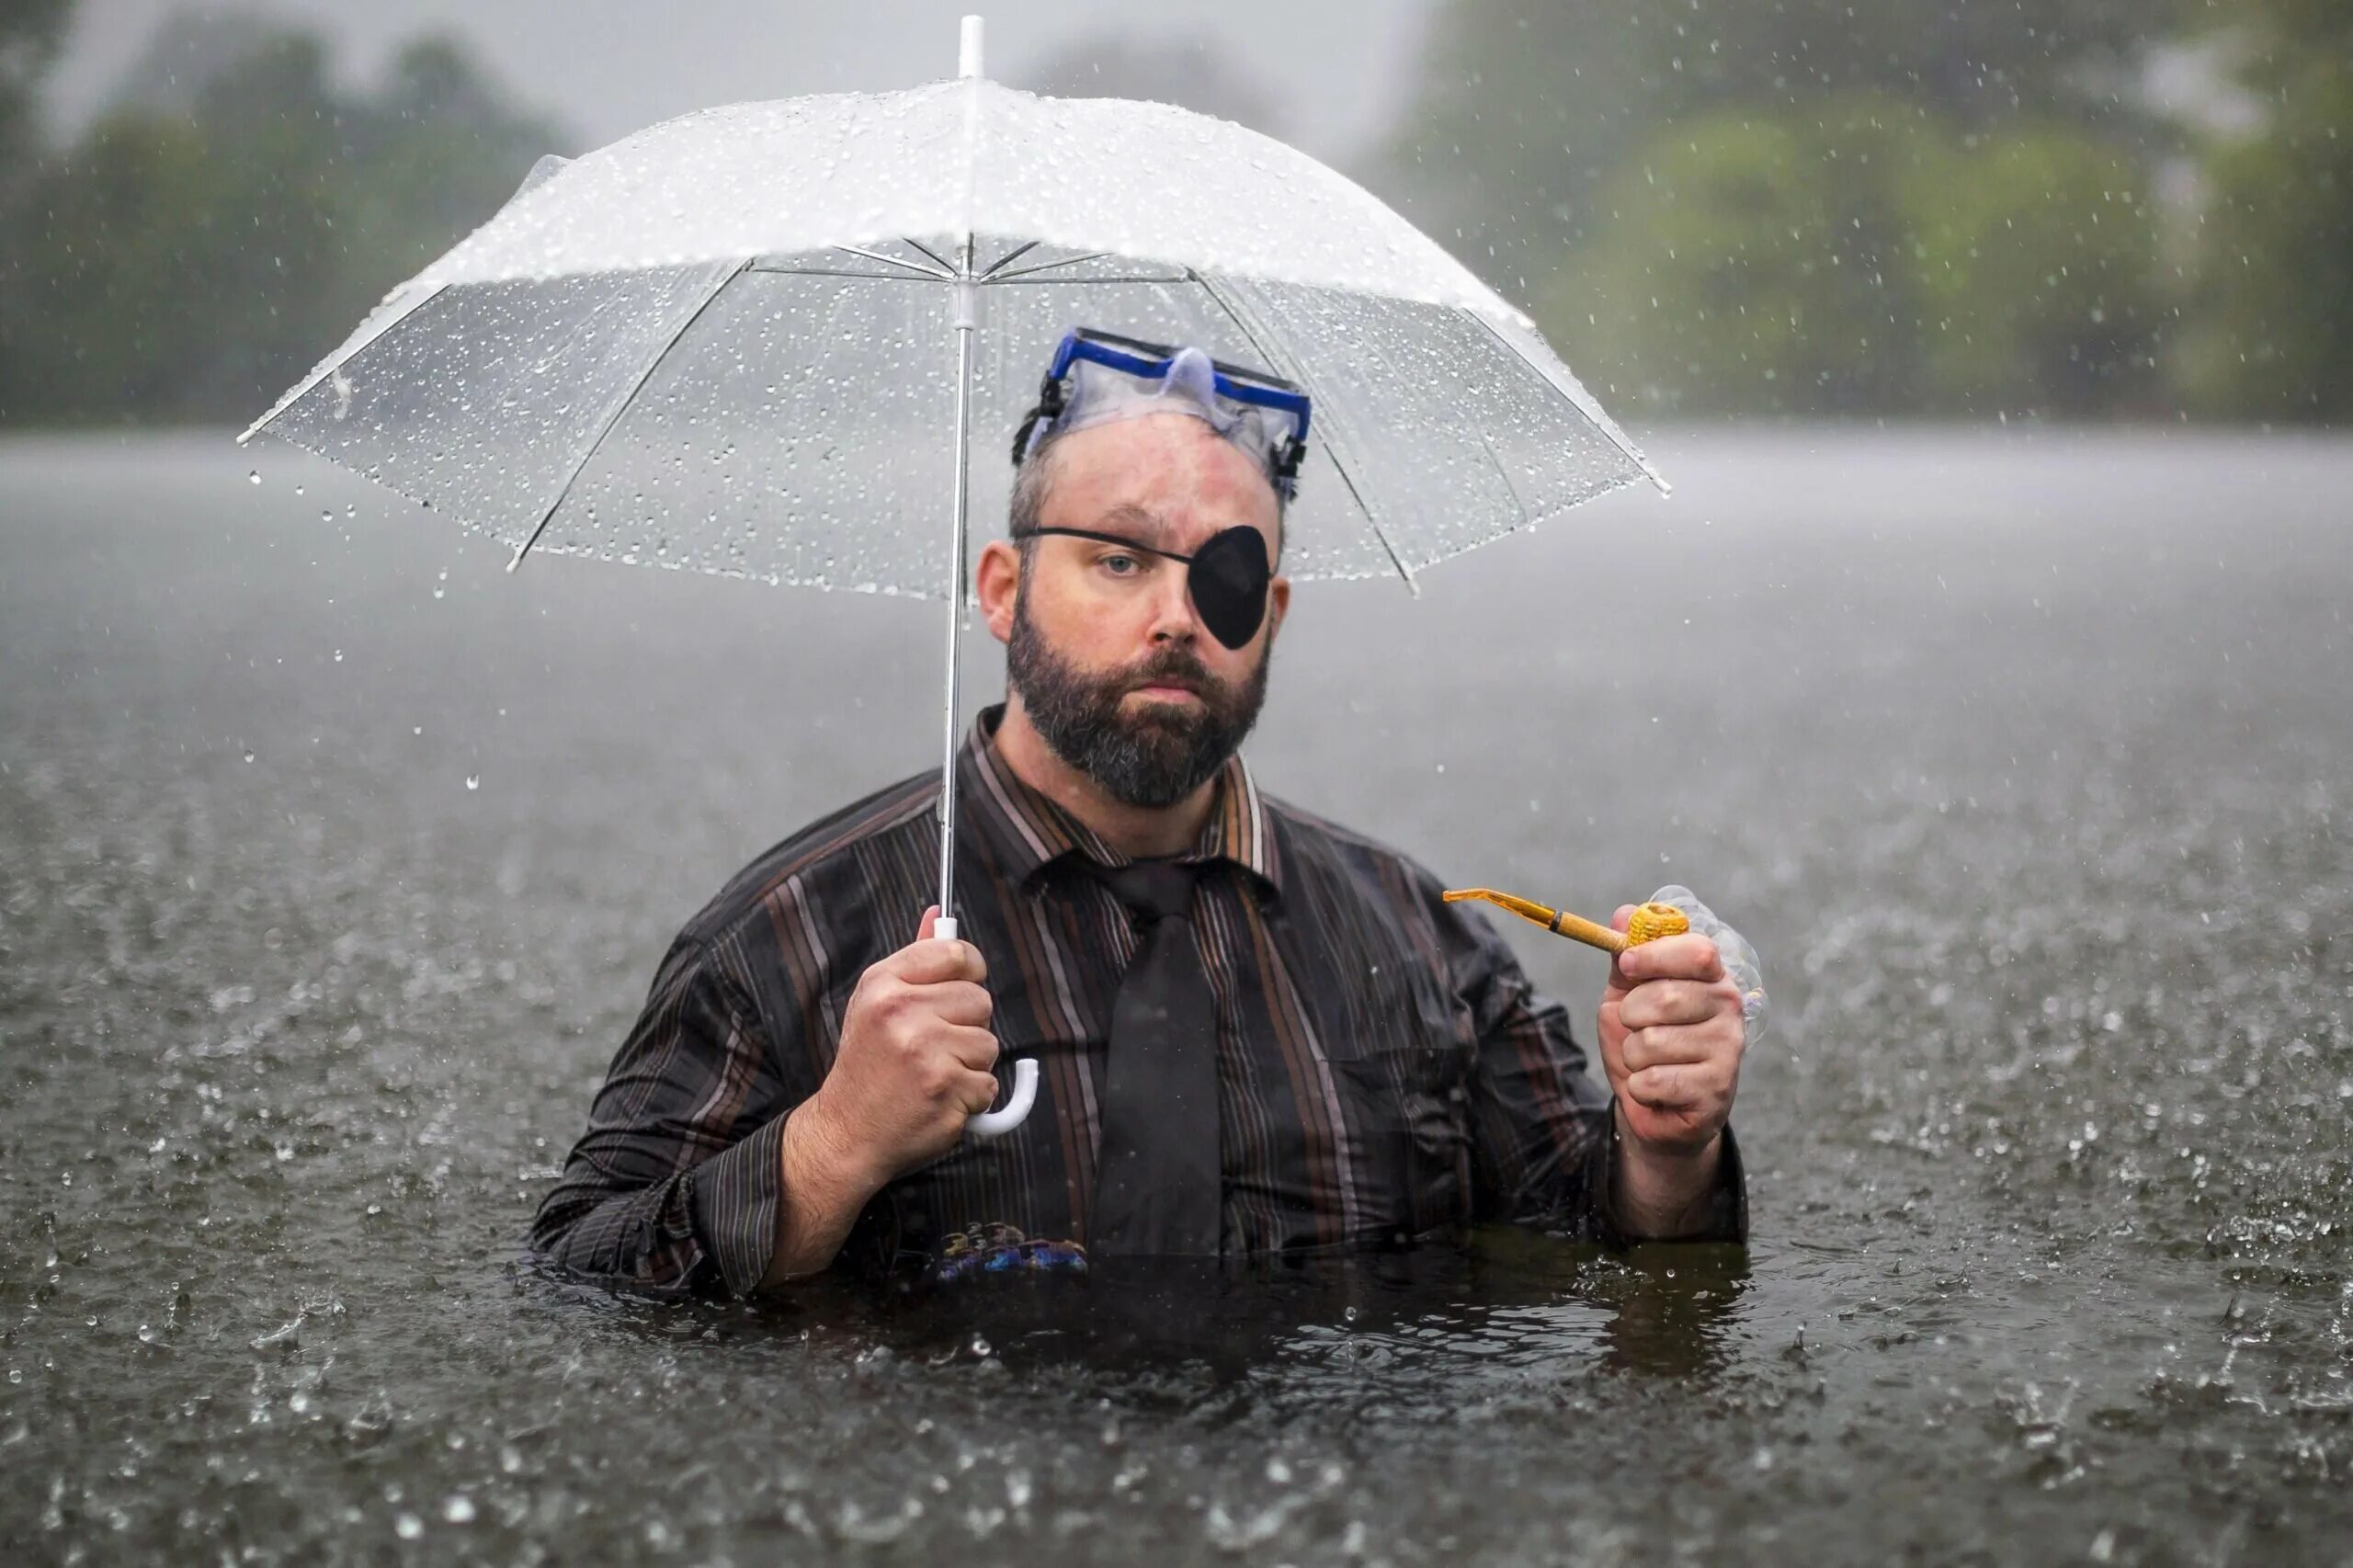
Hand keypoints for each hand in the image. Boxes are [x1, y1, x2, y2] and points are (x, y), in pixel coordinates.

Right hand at [798, 906, 1001, 1190]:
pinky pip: (988, 1084)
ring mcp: (924, 1050)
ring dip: (970, 1064)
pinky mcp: (944, 1087)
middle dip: (967, 1026)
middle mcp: (901, 1011)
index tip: (961, 988)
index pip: (956, 953)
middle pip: (980, 999)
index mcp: (884, 983)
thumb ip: (913, 959)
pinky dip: (970, 1098)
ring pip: (989, 1043)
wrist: (847, 1132)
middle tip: (933, 1047)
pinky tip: (937, 1099)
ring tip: (932, 1074)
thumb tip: (937, 913)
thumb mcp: (876, 1004)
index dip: (969, 971)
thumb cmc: (868, 1065)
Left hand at [1597, 904, 1745, 1154]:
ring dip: (1632, 1056)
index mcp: (1711, 976)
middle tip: (1636, 1028)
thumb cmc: (1644, 1040)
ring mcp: (1728, 1049)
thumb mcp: (1627, 995)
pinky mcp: (1717, 1089)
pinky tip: (1657, 1088)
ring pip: (1651, 1042)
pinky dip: (1640, 1086)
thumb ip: (1626, 957)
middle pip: (1664, 997)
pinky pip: (1654, 1080)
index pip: (1698, 951)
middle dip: (1631, 1015)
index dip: (1655, 955)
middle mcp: (1729, 1007)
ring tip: (1649, 1062)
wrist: (1655, 1104)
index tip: (1627, 965)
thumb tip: (1625, 912)